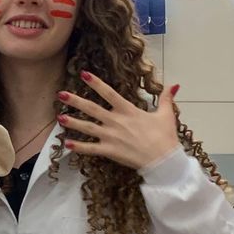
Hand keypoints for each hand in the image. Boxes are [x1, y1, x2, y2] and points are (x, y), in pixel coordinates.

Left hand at [57, 74, 180, 172]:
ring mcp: (111, 136)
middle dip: (75, 101)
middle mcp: (116, 121)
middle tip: (61, 94)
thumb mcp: (166, 115)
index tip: (83, 74)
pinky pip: (91, 149)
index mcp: (128, 110)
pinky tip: (67, 144)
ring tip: (59, 117)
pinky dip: (79, 147)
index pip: (109, 93)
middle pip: (92, 108)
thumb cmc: (165, 137)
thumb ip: (166, 99)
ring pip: (88, 128)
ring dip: (73, 122)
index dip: (96, 83)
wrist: (163, 160)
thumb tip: (174, 85)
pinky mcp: (110, 151)